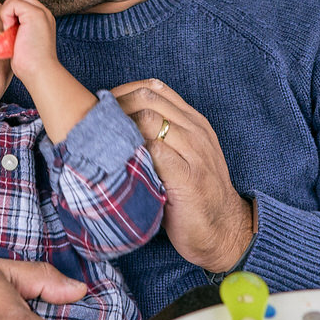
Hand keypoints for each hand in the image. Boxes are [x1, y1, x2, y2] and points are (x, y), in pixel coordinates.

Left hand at [0, 0, 57, 78]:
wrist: (40, 72)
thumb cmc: (30, 65)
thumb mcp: (22, 43)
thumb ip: (17, 31)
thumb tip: (4, 30)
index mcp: (42, 20)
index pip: (23, 3)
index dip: (12, 13)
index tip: (10, 32)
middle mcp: (44, 13)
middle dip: (8, 10)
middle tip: (8, 30)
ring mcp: (41, 12)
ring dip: (7, 13)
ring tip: (10, 31)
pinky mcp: (35, 14)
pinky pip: (13, 3)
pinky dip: (6, 14)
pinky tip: (10, 30)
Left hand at [112, 78, 253, 272]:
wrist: (224, 232)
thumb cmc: (194, 196)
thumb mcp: (183, 156)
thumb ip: (161, 137)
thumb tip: (115, 125)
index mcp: (194, 122)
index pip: (155, 88)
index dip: (123, 92)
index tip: (102, 107)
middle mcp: (196, 131)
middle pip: (149, 98)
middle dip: (116, 106)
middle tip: (94, 123)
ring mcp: (195, 153)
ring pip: (151, 120)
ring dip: (121, 128)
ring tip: (102, 142)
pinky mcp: (190, 178)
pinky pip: (157, 152)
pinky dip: (134, 152)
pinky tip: (119, 163)